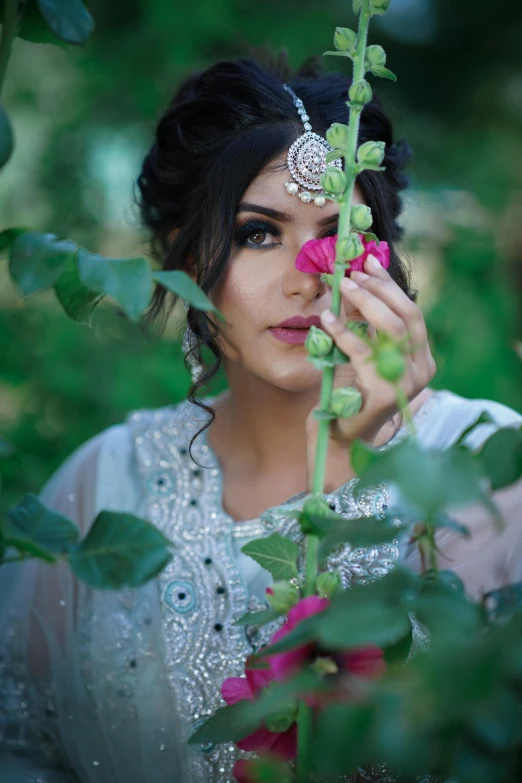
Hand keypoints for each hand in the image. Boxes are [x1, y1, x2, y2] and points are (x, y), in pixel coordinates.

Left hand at [305, 253, 435, 459]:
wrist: (343, 436)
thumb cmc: (352, 392)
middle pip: (408, 315)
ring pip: (392, 328)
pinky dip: (343, 330)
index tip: (369, 261)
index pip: (412, 311)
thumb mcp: (365, 353)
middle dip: (378, 289)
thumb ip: (367, 324)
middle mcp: (422, 370)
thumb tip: (356, 278)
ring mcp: (407, 382)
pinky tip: (326, 318)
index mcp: (422, 358)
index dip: (390, 285)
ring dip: (364, 302)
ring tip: (340, 287)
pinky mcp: (385, 393)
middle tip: (351, 274)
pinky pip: (364, 351)